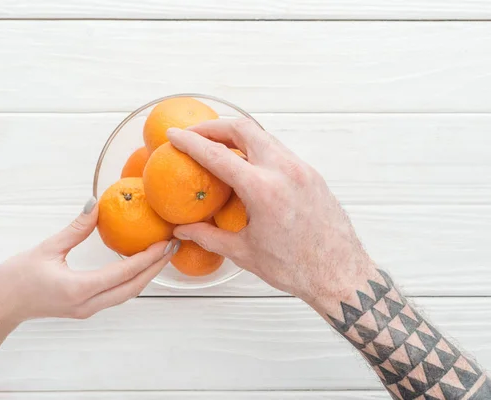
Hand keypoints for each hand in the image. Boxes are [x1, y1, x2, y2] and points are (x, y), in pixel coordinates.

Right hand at [0, 198, 177, 326]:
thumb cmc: (16, 278)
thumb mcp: (47, 248)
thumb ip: (76, 228)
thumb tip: (95, 204)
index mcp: (79, 289)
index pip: (123, 274)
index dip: (148, 258)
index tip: (164, 242)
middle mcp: (88, 304)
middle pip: (132, 288)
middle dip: (155, 268)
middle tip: (172, 247)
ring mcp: (87, 309)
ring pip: (126, 294)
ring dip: (145, 275)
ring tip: (160, 255)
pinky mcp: (84, 308)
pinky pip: (115, 295)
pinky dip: (131, 280)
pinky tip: (137, 265)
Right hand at [167, 120, 373, 306]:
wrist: (340, 273)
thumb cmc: (296, 267)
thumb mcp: (244, 252)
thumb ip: (209, 237)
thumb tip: (183, 230)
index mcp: (264, 190)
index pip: (218, 155)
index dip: (191, 142)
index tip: (174, 135)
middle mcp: (284, 171)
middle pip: (244, 129)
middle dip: (215, 127)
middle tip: (195, 135)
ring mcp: (302, 169)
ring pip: (264, 136)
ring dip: (238, 135)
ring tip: (218, 146)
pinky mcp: (312, 175)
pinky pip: (279, 150)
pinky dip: (258, 148)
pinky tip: (247, 164)